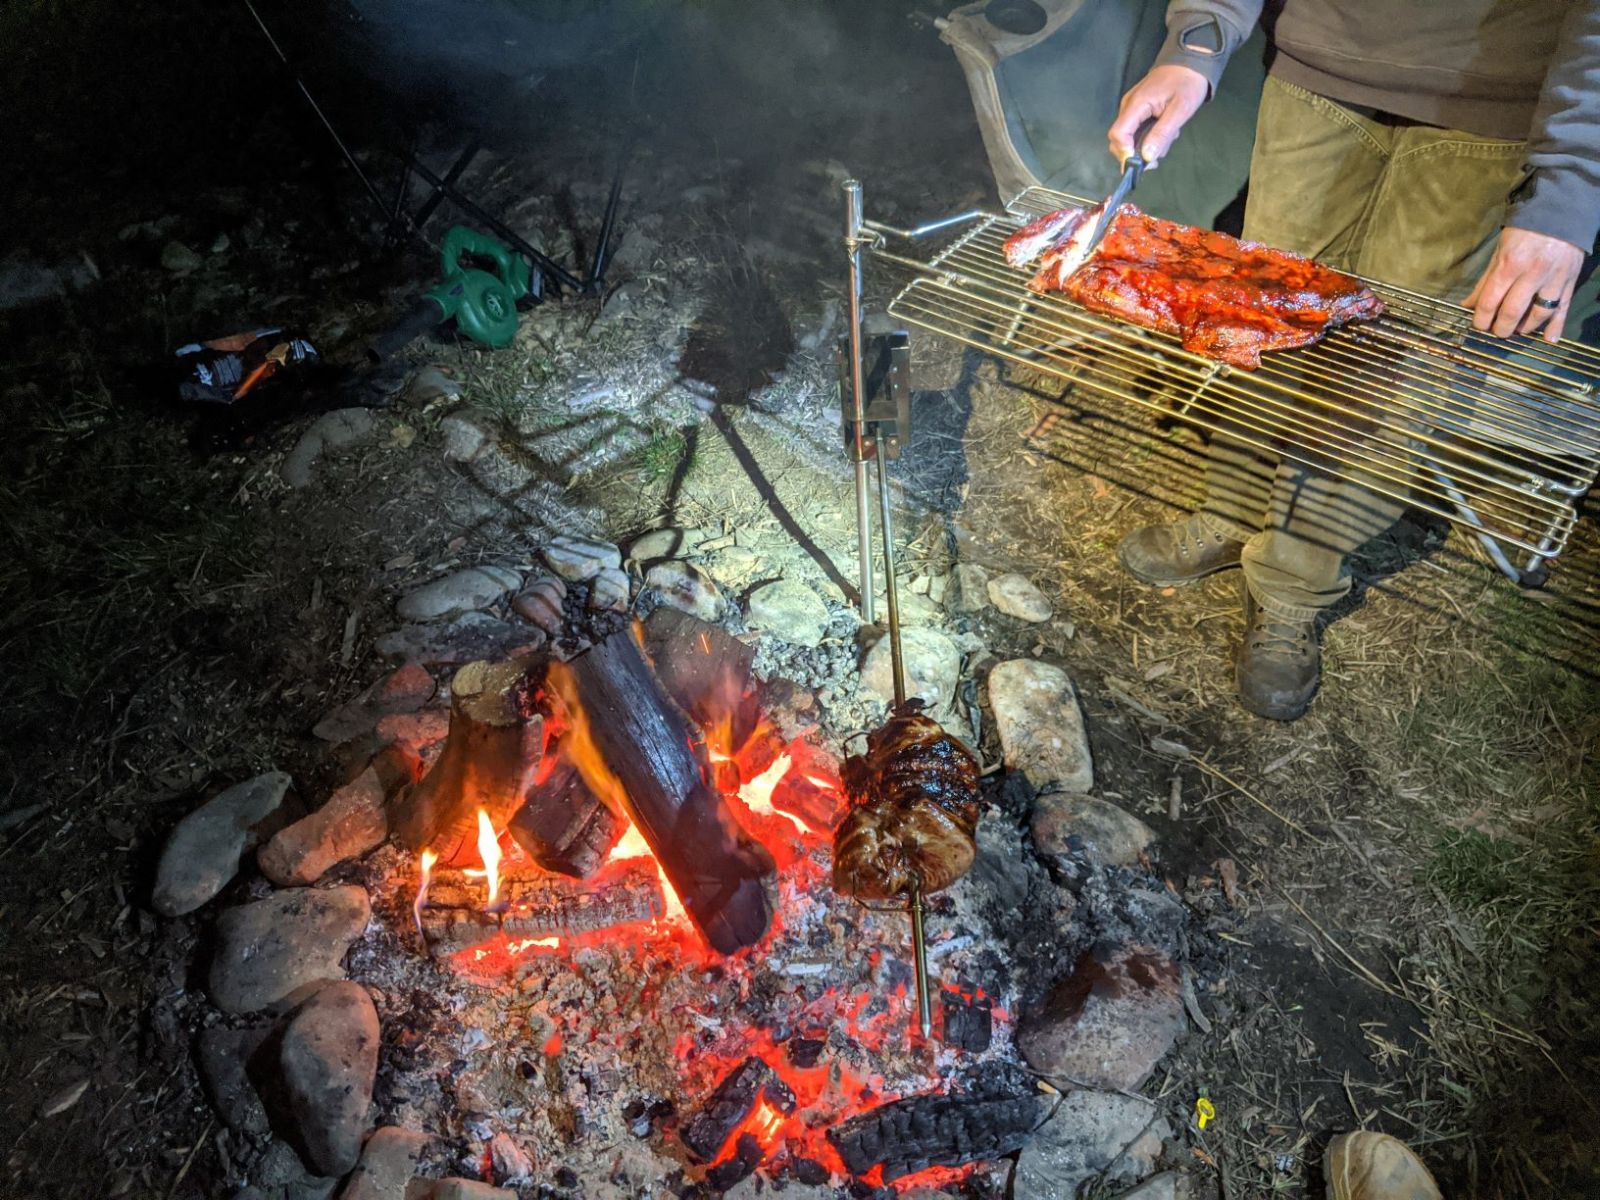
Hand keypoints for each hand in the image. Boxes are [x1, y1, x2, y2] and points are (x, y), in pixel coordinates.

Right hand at [1108, 65, 1209, 166]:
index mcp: (1136, 104)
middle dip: (1135, 153)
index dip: (1125, 152)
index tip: (1141, 163)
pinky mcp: (1138, 110)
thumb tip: (1147, 156)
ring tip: (1169, 135)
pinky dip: (1149, 137)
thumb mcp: (1180, 110)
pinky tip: (1165, 130)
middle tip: (1157, 158)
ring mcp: (1132, 108)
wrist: (1191, 61)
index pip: (1118, 134)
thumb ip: (1162, 134)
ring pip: (1129, 138)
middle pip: (1119, 140)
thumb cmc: (1187, 82)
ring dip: (1146, 145)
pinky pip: (1136, 130)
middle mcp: (1128, 106)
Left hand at [1463, 226, 1586, 342]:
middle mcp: (1532, 274)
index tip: (1479, 325)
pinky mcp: (1570, 280)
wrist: (1562, 212)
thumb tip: (1468, 305)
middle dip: (1501, 328)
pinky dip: (1557, 326)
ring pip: (1539, 314)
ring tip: (1517, 330)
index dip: (1481, 319)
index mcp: (1510, 265)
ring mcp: (1554, 279)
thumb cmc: (1525, 231)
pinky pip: (1563, 307)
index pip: (1490, 301)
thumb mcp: (1500, 251)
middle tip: (1497, 331)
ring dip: (1525, 328)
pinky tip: (1549, 339)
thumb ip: (1485, 280)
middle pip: (1513, 312)